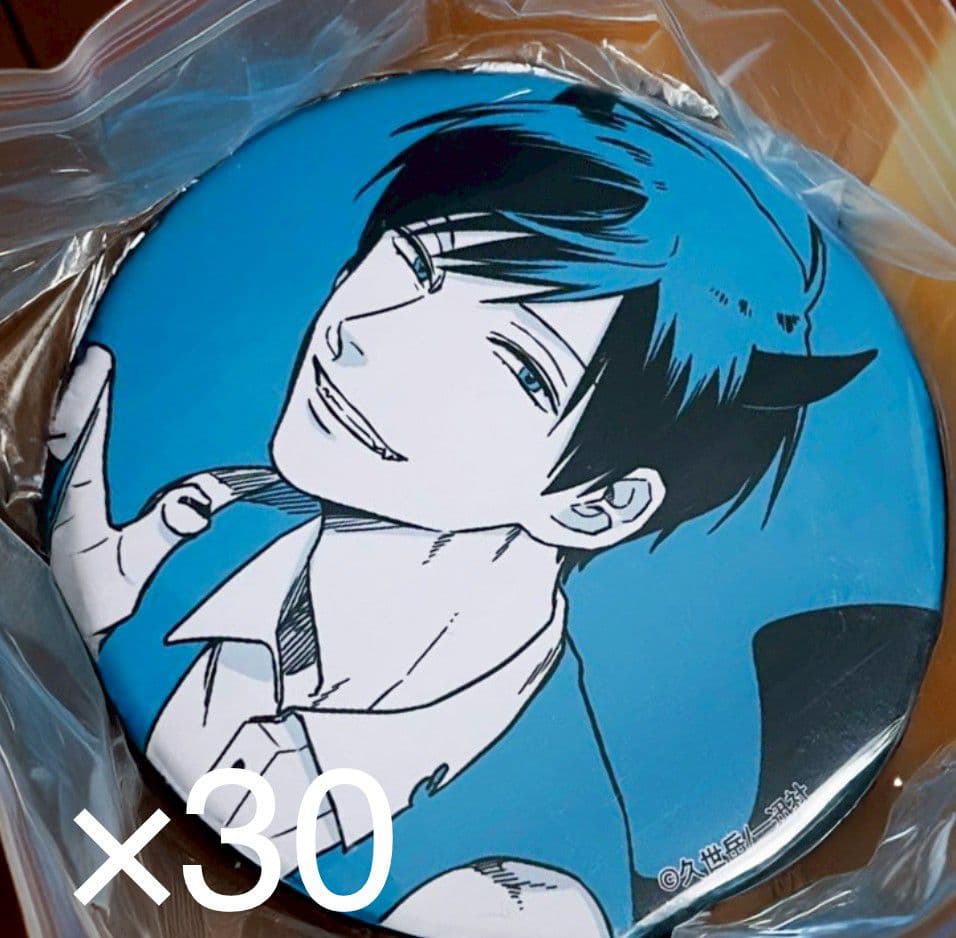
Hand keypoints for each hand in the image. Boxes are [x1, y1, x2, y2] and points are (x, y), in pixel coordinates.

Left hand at [48, 344, 238, 646]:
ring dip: (93, 416)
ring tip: (110, 385)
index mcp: (76, 500)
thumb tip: (198, 496)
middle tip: (104, 358)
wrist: (104, 641)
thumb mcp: (136, 568)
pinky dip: (103, 443)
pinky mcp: (92, 521)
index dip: (87, 393)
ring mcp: (79, 509)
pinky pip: (93, 468)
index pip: (77, 434)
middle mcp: (72, 497)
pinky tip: (121, 439)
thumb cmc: (114, 608)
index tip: (101, 357)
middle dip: (86, 393)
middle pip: (72, 432)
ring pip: (79, 449)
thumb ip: (164, 531)